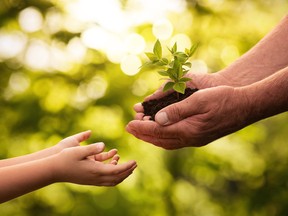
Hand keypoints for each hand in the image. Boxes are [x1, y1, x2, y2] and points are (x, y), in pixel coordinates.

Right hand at [50, 132, 136, 185]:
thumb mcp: (77, 150)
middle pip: (117, 178)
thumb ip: (91, 148)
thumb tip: (103, 145)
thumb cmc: (64, 158)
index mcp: (95, 170)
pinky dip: (113, 174)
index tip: (135, 161)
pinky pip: (106, 180)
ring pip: (112, 181)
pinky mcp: (89, 179)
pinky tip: (113, 164)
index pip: (116, 171)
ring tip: (127, 166)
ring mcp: (92, 180)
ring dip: (121, 174)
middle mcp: (95, 177)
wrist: (53, 170)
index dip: (127, 167)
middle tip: (135, 164)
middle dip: (127, 171)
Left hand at [126, 86, 249, 148]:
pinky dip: (163, 137)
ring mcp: (195, 139)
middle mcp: (190, 138)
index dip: (141, 127)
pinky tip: (160, 131)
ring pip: (167, 142)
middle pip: (160, 139)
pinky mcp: (199, 137)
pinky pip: (175, 141)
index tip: (128, 124)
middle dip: (143, 133)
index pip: (158, 130)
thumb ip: (177, 111)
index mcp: (188, 130)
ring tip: (140, 130)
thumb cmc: (223, 99)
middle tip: (129, 127)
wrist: (245, 106)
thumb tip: (157, 119)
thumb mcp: (199, 100)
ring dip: (152, 136)